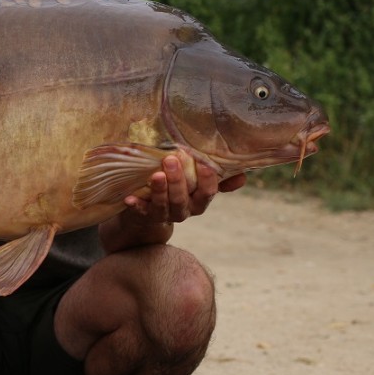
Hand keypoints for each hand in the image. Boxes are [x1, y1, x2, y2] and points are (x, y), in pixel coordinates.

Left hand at [123, 155, 245, 223]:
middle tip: (172, 159)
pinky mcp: (145, 215)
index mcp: (199, 201)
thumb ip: (220, 178)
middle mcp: (184, 210)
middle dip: (179, 180)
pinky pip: (141, 212)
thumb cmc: (180, 186)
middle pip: (183, 199)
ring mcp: (164, 214)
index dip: (206, 180)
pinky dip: (137, 205)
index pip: (207, 192)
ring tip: (155, 175)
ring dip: (160, 190)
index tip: (204, 163)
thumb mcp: (199, 181)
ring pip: (164, 206)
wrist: (151, 210)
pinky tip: (130, 198)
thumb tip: (243, 177)